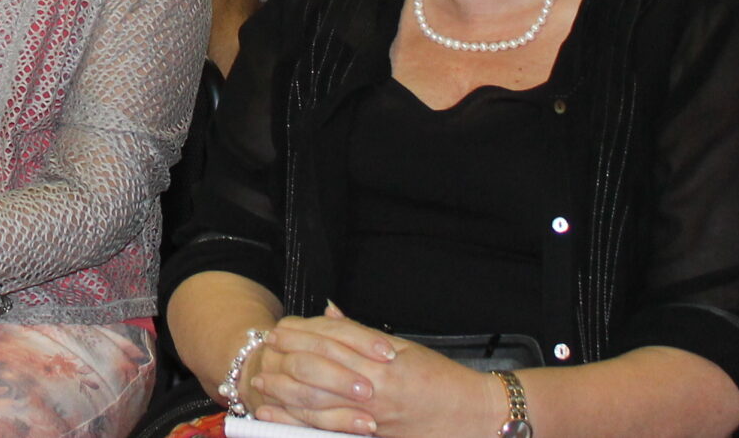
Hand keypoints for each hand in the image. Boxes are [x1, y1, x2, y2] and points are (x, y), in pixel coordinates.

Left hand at [242, 307, 499, 437]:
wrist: (476, 416)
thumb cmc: (442, 380)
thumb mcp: (404, 348)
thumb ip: (361, 334)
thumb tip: (329, 313)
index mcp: (381, 359)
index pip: (330, 339)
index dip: (301, 333)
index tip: (280, 329)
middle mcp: (373, 385)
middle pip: (316, 367)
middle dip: (286, 360)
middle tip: (264, 354)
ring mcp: (372, 416)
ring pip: (316, 402)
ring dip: (284, 392)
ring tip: (262, 384)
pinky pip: (329, 431)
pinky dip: (301, 424)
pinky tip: (280, 419)